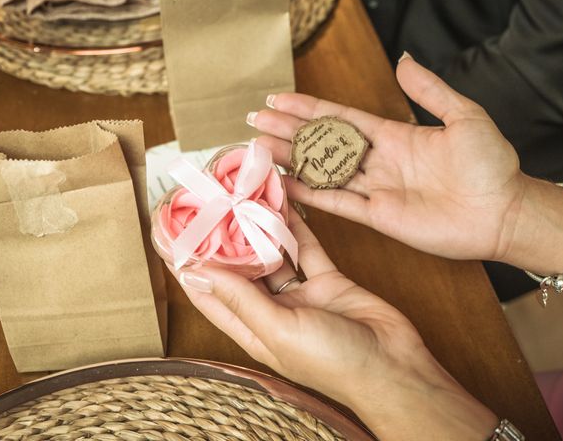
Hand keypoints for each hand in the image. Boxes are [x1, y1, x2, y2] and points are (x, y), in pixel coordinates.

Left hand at [172, 208, 497, 439]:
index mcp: (254, 331)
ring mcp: (302, 295)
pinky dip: (297, 228)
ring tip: (243, 198)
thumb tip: (198, 272)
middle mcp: (274, 312)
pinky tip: (284, 205)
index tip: (169, 239)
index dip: (189, 269)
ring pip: (274, 255)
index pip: (210, 296)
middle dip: (224, 242)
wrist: (392, 366)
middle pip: (240, 271)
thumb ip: (241, 298)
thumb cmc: (333, 361)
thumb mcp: (279, 330)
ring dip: (260, 230)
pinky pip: (307, 250)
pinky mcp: (329, 281)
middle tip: (209, 208)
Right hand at [251, 55, 526, 261]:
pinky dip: (311, 195)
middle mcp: (380, 161)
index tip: (278, 100)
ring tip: (258, 150)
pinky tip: (286, 184)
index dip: (309, 108)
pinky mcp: (379, 217)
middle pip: (324, 144)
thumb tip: (402, 60)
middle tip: (255, 123)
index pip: (341, 118)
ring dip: (291, 161)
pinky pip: (338, 203)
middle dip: (289, 132)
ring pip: (324, 173)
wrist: (504, 212)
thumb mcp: (463, 115)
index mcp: (395, 135)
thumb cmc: (491, 164)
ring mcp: (377, 190)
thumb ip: (429, 90)